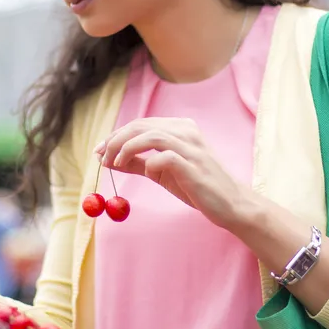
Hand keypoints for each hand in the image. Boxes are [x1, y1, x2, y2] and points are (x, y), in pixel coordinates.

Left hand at [96, 117, 245, 228]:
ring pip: (150, 135)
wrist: (229, 204)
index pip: (140, 124)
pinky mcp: (193, 165)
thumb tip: (107, 158)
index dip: (115, 135)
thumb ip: (136, 163)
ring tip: (116, 163)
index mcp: (180, 128)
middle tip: (102, 157)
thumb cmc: (196, 186)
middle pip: (141, 126)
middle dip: (115, 140)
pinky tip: (149, 173)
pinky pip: (164, 157)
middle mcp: (186, 131)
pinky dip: (149, 163)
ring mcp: (191, 147)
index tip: (99, 151)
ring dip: (126, 148)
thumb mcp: (161, 172)